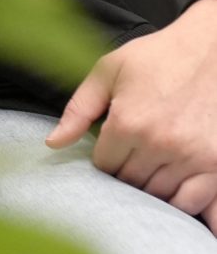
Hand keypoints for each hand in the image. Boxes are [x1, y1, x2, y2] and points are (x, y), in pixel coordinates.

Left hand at [47, 0, 216, 195]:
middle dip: (127, 171)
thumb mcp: (109, 70)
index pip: (104, 166)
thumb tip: (52, 144)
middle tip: (134, 152)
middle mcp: (160, 144)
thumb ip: (78, 109)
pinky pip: (194, 203)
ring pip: (159, 197)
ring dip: (152, 187)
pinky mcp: (216, 165)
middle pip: (130, 183)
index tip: (113, 143)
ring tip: (152, 164)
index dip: (105, 156)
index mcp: (128, 122)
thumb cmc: (158, 57)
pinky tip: (175, 187)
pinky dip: (182, 202)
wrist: (210, 50)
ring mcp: (192, 157)